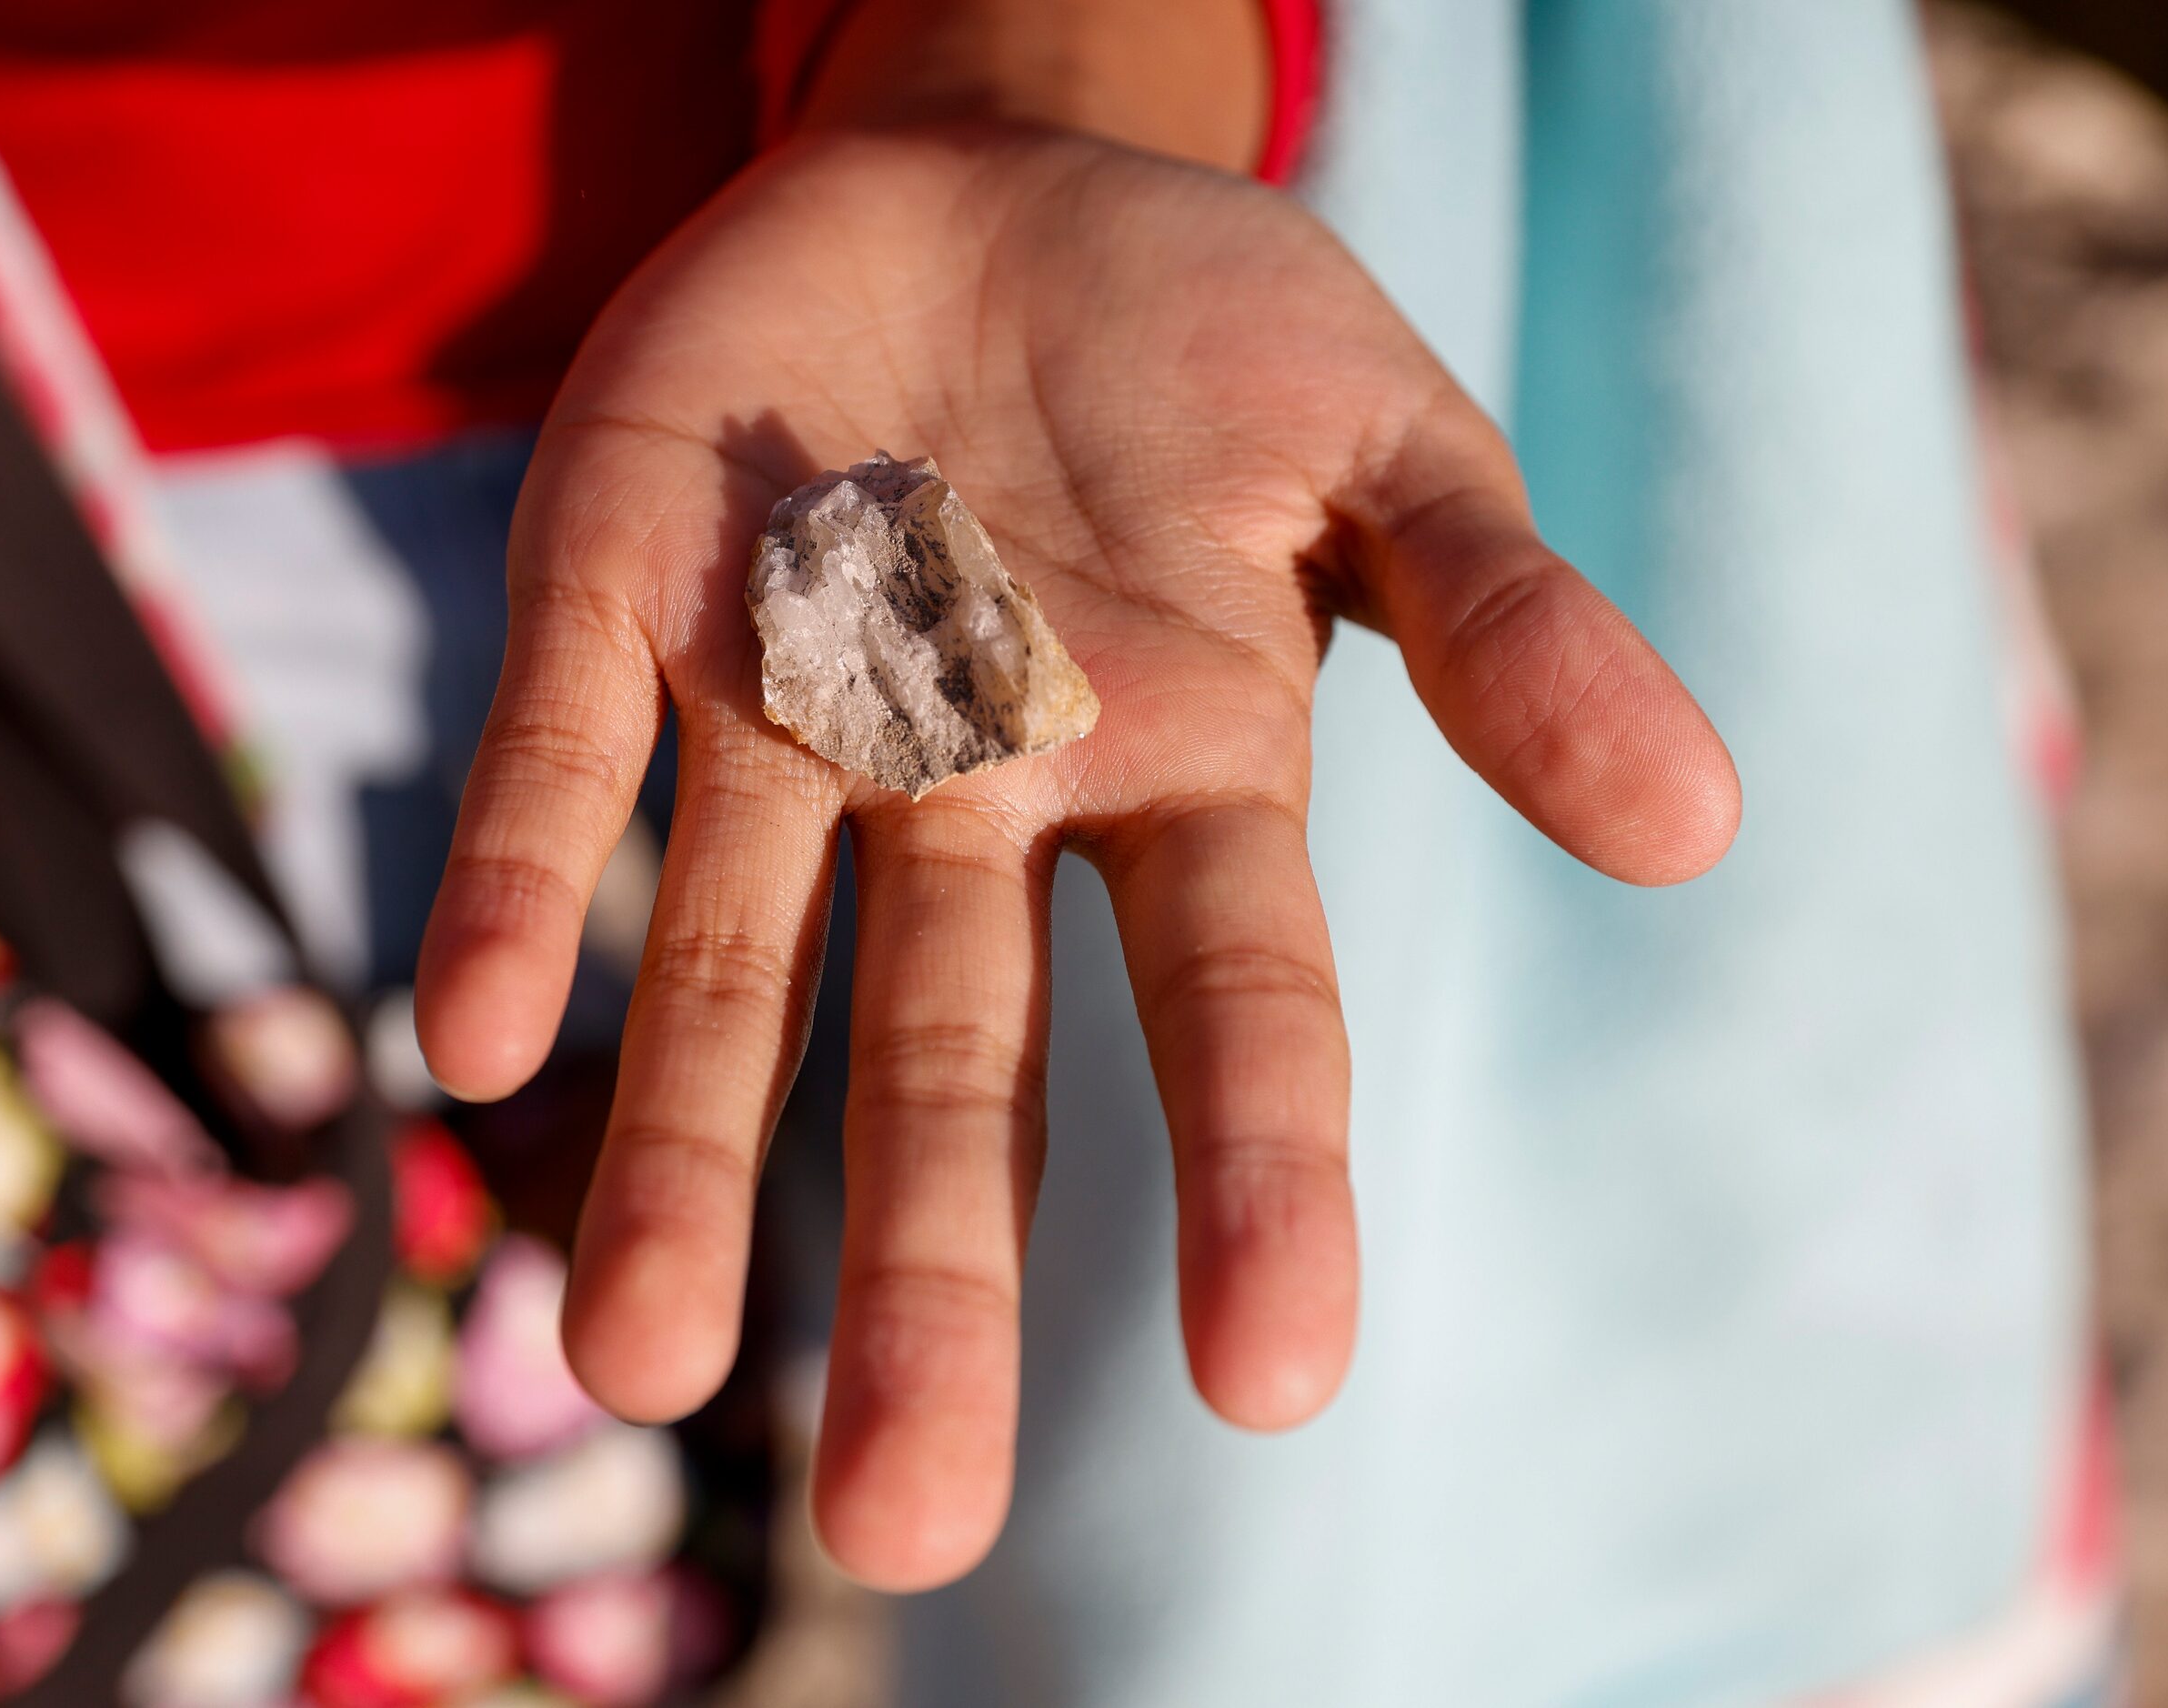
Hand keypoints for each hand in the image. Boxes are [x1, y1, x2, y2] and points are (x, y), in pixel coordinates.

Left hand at [416, 125, 1739, 1589]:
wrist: (984, 167)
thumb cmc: (1207, 334)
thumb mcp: (1389, 447)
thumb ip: (1507, 627)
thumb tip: (1694, 821)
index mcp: (1179, 770)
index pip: (1236, 1006)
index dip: (1262, 1179)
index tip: (1280, 1383)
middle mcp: (973, 795)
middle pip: (951, 1062)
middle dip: (926, 1277)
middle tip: (903, 1520)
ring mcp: (784, 710)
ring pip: (727, 964)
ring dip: (678, 1156)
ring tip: (631, 1363)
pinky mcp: (621, 601)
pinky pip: (564, 763)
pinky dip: (521, 890)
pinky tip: (473, 1038)